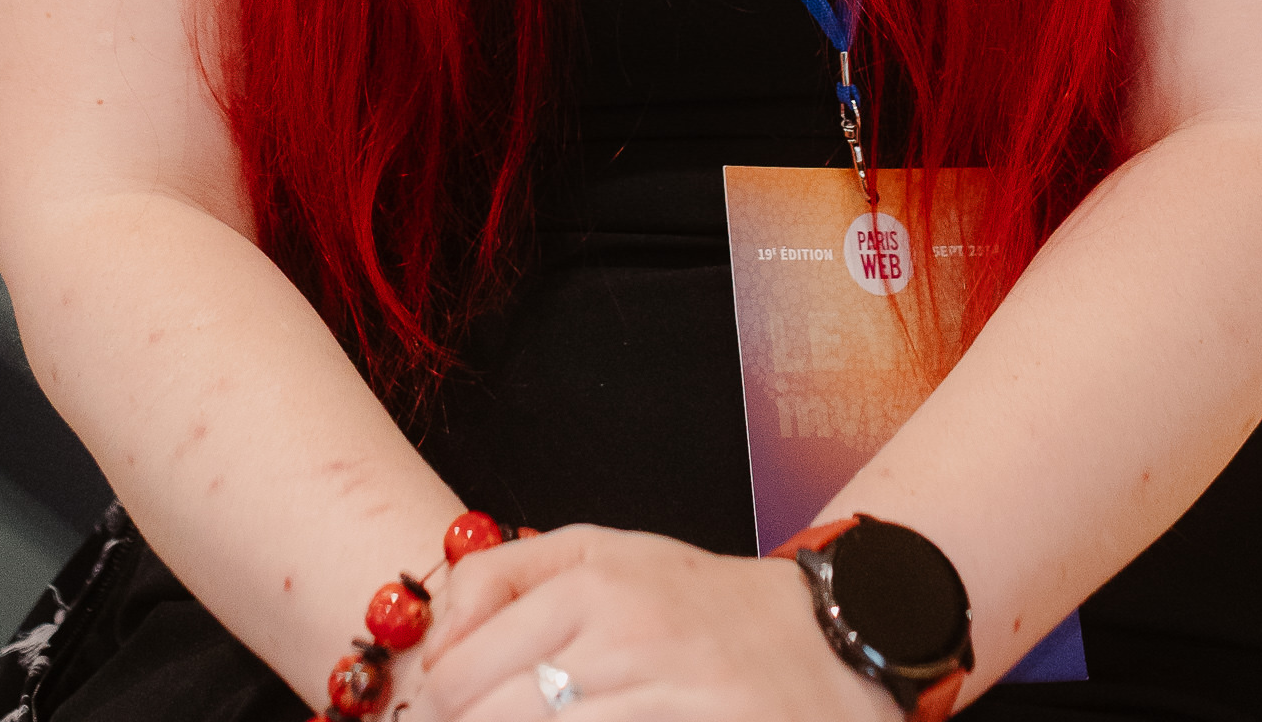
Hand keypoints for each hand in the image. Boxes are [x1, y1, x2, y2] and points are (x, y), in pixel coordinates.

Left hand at [410, 525, 883, 721]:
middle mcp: (622, 636)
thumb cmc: (700, 606)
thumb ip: (506, 579)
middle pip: (481, 718)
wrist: (827, 647)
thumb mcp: (605, 556)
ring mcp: (657, 697)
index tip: (443, 715)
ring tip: (548, 718)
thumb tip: (434, 641)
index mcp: (592, 581)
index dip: (435, 711)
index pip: (456, 673)